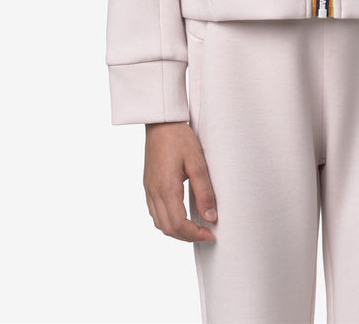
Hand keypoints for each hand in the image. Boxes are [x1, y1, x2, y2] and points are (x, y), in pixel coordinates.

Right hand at [143, 121, 217, 242]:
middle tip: (206, 233)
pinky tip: (180, 215)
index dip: (195, 234)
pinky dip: (167, 221)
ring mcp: (149, 189)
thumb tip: (211, 217)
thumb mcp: (197, 161)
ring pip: (159, 223)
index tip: (211, 234)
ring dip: (176, 231)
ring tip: (195, 227)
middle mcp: (154, 192)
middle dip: (187, 236)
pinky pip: (155, 212)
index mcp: (167, 187)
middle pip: (168, 228)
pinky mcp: (148, 185)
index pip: (179, 224)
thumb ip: (204, 190)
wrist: (161, 122)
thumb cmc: (179, 137)